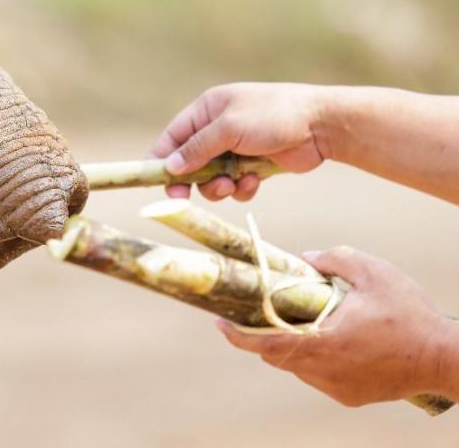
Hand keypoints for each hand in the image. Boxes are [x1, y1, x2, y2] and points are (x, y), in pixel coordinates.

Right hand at [151, 83, 328, 200]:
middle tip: (184, 197)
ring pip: (211, 178)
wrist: (323, 125)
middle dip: (190, 180)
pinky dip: (241, 188)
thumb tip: (169, 166)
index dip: (162, 158)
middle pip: (189, 162)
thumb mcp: (229, 128)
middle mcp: (219, 128)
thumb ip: (197, 148)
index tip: (156, 181)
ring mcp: (237, 148)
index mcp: (208, 110)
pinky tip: (254, 181)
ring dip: (217, 187)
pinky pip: (235, 184)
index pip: (173, 136)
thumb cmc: (274, 115)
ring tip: (231, 185)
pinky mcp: (254, 165)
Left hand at [218, 246, 456, 406]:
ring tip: (305, 321)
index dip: (237, 335)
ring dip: (293, 346)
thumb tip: (306, 259)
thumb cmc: (410, 314)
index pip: (265, 343)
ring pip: (298, 366)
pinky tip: (333, 340)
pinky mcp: (349, 396)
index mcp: (322, 341)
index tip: (218, 322)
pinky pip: (319, 376)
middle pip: (277, 355)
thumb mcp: (374, 273)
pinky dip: (316, 358)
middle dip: (264, 335)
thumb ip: (336, 259)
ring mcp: (336, 387)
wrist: (446, 357)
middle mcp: (323, 370)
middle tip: (258, 313)